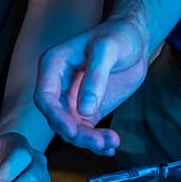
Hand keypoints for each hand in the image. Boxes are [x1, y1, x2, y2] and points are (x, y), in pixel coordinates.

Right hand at [34, 18, 150, 154]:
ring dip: (89, 141)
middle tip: (99, 142)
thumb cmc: (119, 35)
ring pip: (71, 128)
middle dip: (76, 133)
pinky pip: (86, 130)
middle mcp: (58, 84)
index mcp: (54, 65)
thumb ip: (95, 77)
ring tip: (110, 143)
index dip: (56, 117)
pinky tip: (111, 146)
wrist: (135, 39)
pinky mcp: (88, 109)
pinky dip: (97, 141)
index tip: (74, 130)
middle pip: (57, 117)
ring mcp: (72, 99)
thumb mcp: (107, 50)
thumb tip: (84, 110)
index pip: (45, 97)